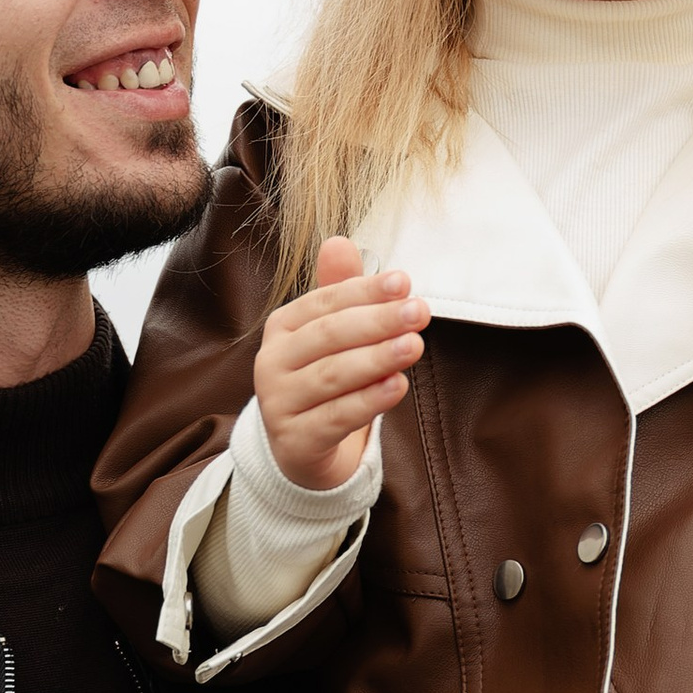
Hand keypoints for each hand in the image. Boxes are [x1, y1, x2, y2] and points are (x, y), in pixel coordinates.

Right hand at [251, 235, 429, 493]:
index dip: (365, 291)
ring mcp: (280, 404)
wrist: (304, 450)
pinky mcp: (295, 441)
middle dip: (377, 321)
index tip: (404, 282)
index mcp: (283, 328)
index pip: (325, 302)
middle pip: (329, 336)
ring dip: (376, 358)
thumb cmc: (324, 382)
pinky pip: (336, 418)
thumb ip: (340, 293)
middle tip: (419, 312)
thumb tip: (340, 241)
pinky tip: (398, 386)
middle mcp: (272, 362)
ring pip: (332, 376)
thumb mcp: (332, 336)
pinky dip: (368, 401)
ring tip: (414, 346)